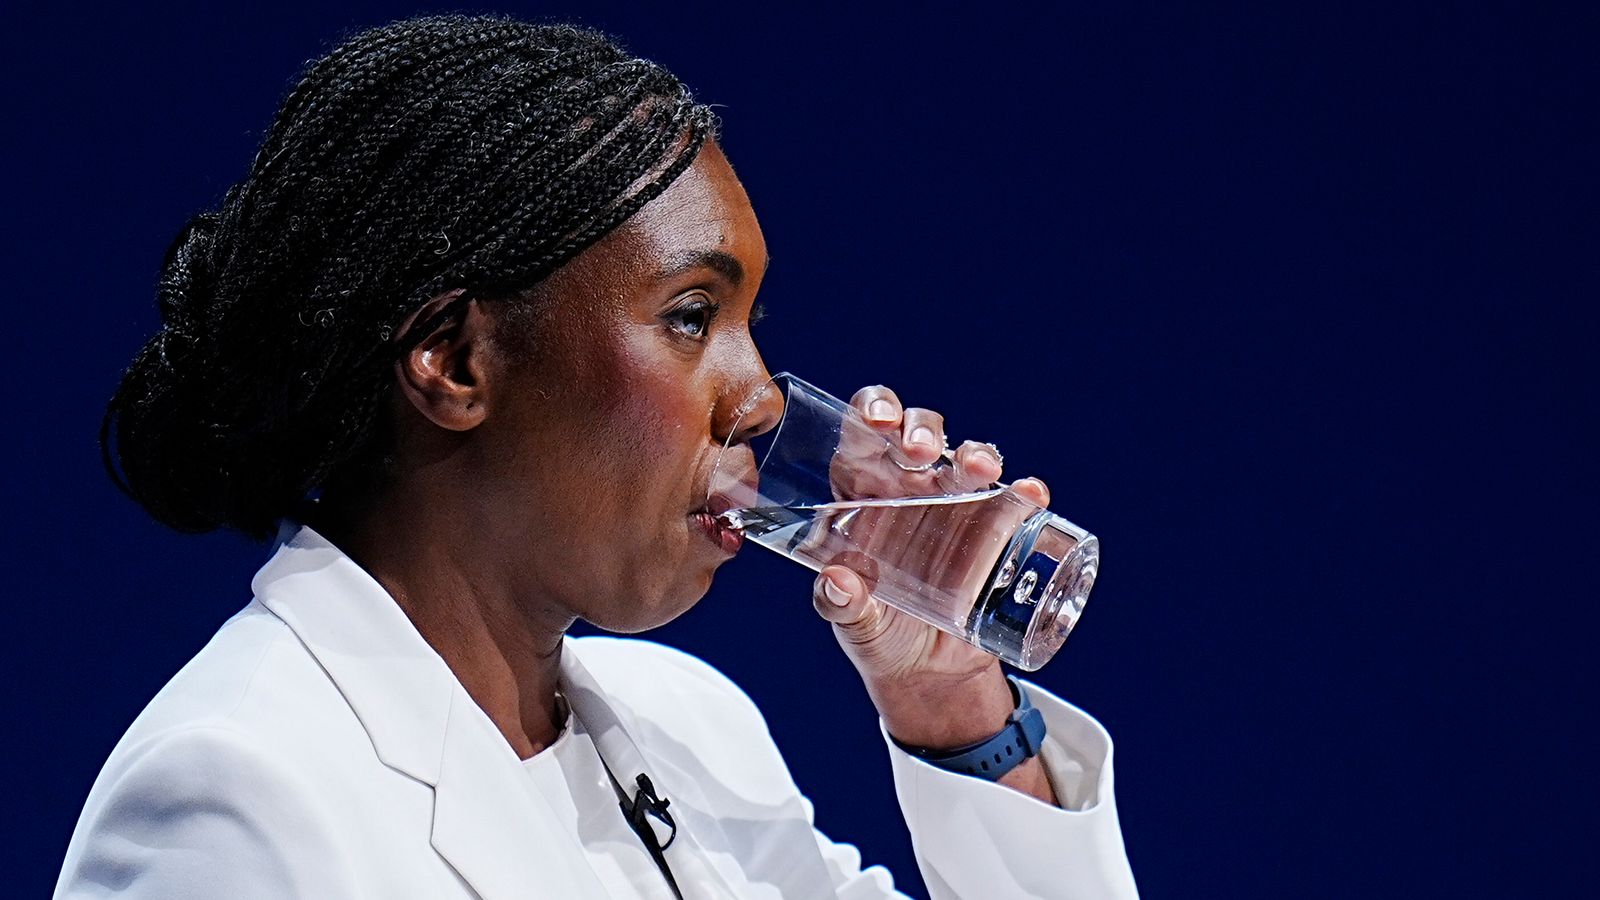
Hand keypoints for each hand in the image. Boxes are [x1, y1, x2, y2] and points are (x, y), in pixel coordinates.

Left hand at [811, 385, 1054, 754]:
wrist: (928, 673)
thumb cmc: (878, 633)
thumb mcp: (853, 623)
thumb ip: (839, 604)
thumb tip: (839, 582)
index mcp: (862, 493)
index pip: (862, 435)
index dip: (871, 412)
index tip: (878, 422)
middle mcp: (909, 488)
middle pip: (918, 434)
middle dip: (923, 429)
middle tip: (922, 451)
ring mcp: (955, 505)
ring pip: (966, 460)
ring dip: (975, 454)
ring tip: (980, 470)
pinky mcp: (994, 531)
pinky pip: (1013, 501)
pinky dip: (1025, 493)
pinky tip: (1030, 493)